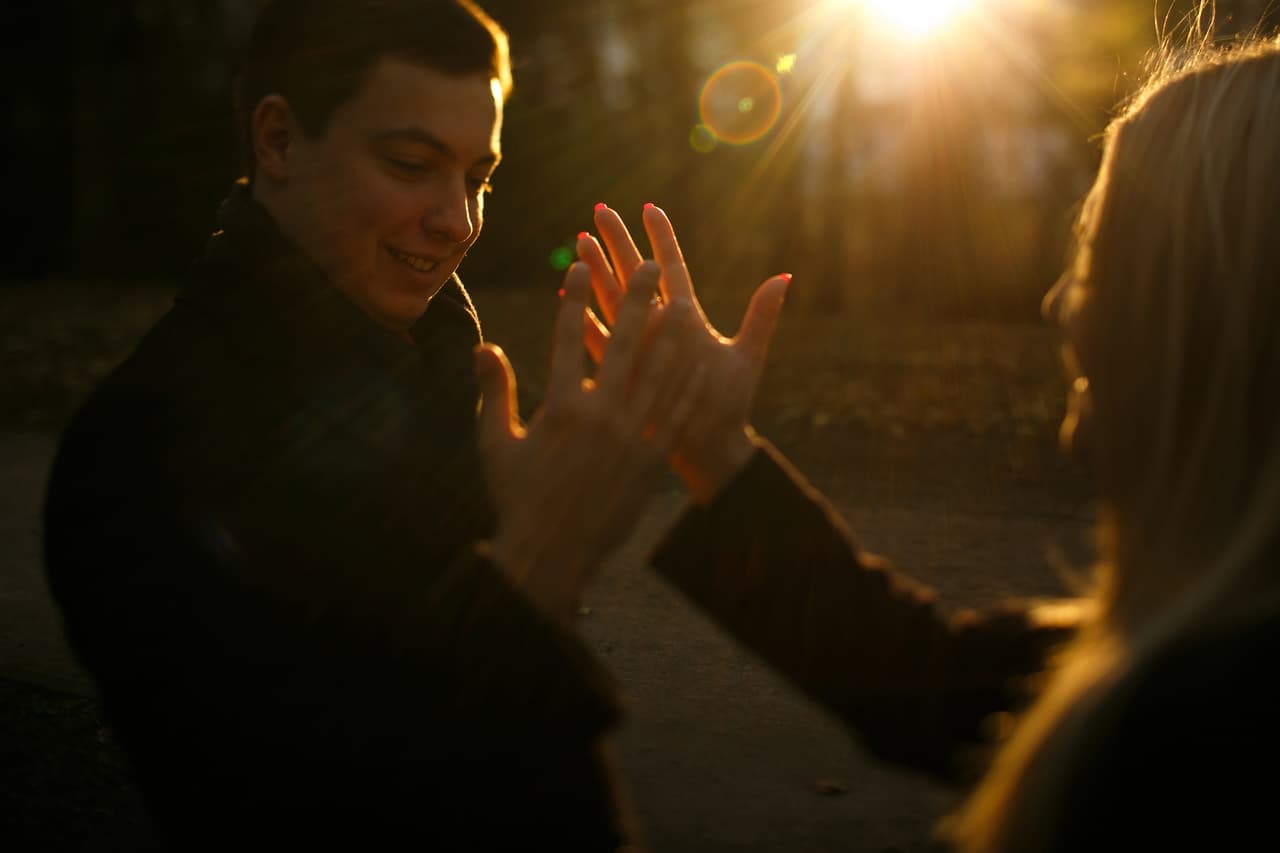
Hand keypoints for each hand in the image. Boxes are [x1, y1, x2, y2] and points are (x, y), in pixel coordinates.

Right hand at [475, 261, 703, 625]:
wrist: (552, 553)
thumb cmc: (517, 496)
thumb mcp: (496, 443)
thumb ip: (494, 392)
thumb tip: (483, 346)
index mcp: (560, 408)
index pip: (565, 339)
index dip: (572, 298)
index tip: (578, 264)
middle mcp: (600, 417)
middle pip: (622, 345)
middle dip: (637, 300)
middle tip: (650, 265)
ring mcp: (630, 439)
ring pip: (658, 376)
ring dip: (672, 337)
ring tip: (684, 302)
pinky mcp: (651, 462)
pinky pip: (675, 418)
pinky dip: (689, 388)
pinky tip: (701, 363)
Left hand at [578, 204, 788, 503]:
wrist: (703, 455)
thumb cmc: (728, 407)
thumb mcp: (748, 359)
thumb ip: (762, 315)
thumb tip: (785, 276)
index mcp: (689, 324)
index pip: (673, 268)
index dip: (662, 237)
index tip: (648, 206)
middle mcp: (657, 334)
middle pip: (632, 278)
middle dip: (616, 242)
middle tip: (598, 210)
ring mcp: (633, 354)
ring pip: (607, 303)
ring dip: (592, 271)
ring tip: (578, 241)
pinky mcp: (615, 376)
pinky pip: (592, 342)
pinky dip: (579, 316)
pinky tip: (563, 294)